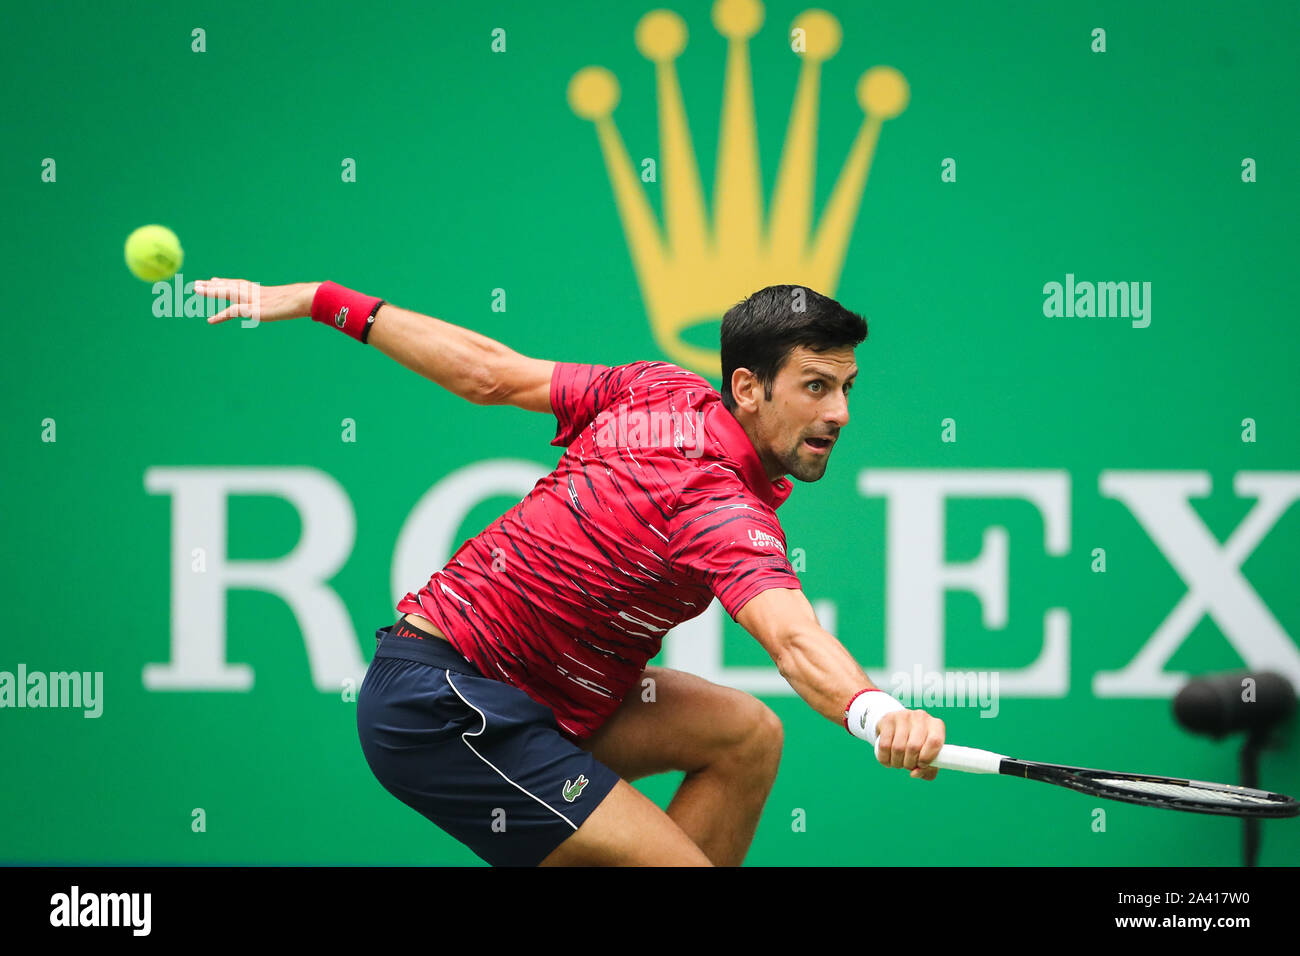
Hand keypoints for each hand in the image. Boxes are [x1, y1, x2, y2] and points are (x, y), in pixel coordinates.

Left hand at [194, 278, 320, 324]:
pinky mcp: (253, 310)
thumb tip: (290, 304)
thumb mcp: (289, 300)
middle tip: (197, 284)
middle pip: (229, 286)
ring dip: (210, 291)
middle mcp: (253, 292)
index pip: (239, 283)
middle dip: (212, 285)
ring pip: (227, 293)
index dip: (225, 282)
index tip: (214, 279)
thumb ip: (283, 301)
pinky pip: (233, 311)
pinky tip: (210, 320)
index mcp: (260, 290)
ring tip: (195, 290)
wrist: (304, 299)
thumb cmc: (302, 300)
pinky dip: (220, 315)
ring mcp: (252, 300)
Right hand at [875, 709, 944, 780]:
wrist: (899, 726)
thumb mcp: (928, 755)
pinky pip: (884, 745)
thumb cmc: (918, 744)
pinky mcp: (888, 719)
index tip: (921, 765)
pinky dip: (885, 758)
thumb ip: (927, 770)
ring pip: (898, 748)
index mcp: (936, 725)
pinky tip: (888, 760)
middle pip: (914, 747)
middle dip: (909, 763)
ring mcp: (903, 716)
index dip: (928, 758)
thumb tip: (915, 773)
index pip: (935, 742)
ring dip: (897, 763)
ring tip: (898, 763)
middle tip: (908, 766)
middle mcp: (920, 717)